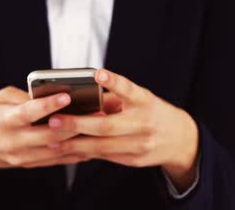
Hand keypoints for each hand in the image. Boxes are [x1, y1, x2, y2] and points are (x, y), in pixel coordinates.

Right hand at [0, 86, 88, 193]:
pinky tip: (90, 144)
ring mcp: (22, 156)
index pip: (29, 113)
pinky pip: (55, 160)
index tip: (66, 95)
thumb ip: (24, 97)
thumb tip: (51, 95)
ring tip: (100, 127)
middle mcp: (14, 141)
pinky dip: (74, 152)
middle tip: (96, 112)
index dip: (48, 104)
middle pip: (49, 134)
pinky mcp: (28, 164)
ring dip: (80, 140)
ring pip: (56, 150)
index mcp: (4, 120)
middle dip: (74, 123)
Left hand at [48, 69, 198, 191]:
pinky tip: (69, 149)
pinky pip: (106, 156)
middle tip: (54, 120)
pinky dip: (86, 152)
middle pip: (107, 125)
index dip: (114, 81)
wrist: (180, 139)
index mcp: (145, 101)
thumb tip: (82, 98)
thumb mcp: (141, 99)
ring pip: (103, 146)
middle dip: (78, 124)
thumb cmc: (152, 112)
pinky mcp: (135, 160)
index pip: (129, 89)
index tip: (98, 73)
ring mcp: (140, 144)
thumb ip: (115, 98)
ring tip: (54, 140)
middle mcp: (144, 123)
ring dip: (75, 143)